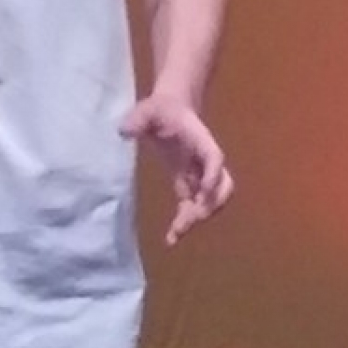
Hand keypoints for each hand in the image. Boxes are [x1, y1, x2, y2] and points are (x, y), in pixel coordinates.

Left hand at [120, 92, 233, 245]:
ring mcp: (198, 174)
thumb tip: (124, 131)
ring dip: (200, 216)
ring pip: (213, 200)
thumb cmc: (160, 109)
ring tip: (177, 232)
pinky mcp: (187, 183)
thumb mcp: (147, 110)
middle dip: (211, 204)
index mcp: (200, 140)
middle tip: (190, 218)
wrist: (170, 110)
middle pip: (223, 186)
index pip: (214, 158)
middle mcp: (204, 161)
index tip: (202, 191)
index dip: (212, 175)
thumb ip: (137, 120)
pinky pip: (193, 206)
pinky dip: (186, 222)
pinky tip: (171, 238)